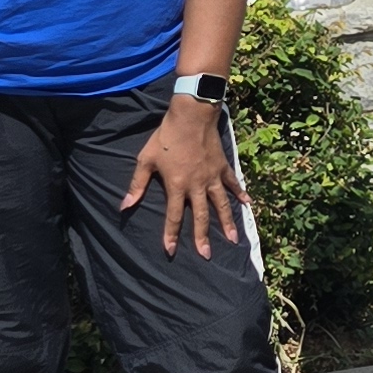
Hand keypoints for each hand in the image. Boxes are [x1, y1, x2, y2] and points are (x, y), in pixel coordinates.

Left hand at [120, 95, 248, 257]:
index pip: (173, 216)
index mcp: (177, 185)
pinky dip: (241, 194)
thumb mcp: (146, 160)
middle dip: (203, 237)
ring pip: (221, 204)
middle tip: (207, 255)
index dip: (171, 235)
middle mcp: (197, 185)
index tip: (171, 251)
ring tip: (234, 239)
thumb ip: (137, 185)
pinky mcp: (223, 167)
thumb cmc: (166, 138)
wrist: (191, 116)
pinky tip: (248, 204)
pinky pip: (233, 184)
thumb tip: (124, 206)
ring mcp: (212, 177)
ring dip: (227, 223)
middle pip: (201, 216)